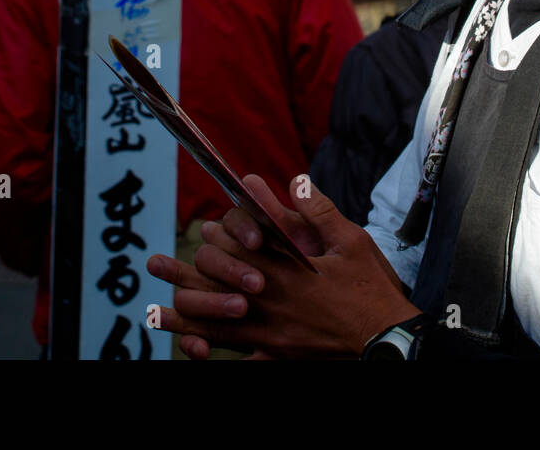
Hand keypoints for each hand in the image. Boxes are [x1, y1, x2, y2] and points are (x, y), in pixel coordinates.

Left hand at [147, 174, 418, 358]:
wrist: (386, 337)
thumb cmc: (371, 288)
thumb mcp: (350, 242)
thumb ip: (320, 212)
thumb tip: (296, 181)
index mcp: (287, 269)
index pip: (243, 246)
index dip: (221, 234)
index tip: (203, 225)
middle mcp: (271, 299)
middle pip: (217, 284)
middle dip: (183, 274)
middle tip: (153, 265)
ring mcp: (272, 331)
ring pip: (217, 324)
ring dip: (184, 317)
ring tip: (155, 313)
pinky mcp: (279, 355)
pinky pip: (240, 360)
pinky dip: (214, 357)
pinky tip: (193, 353)